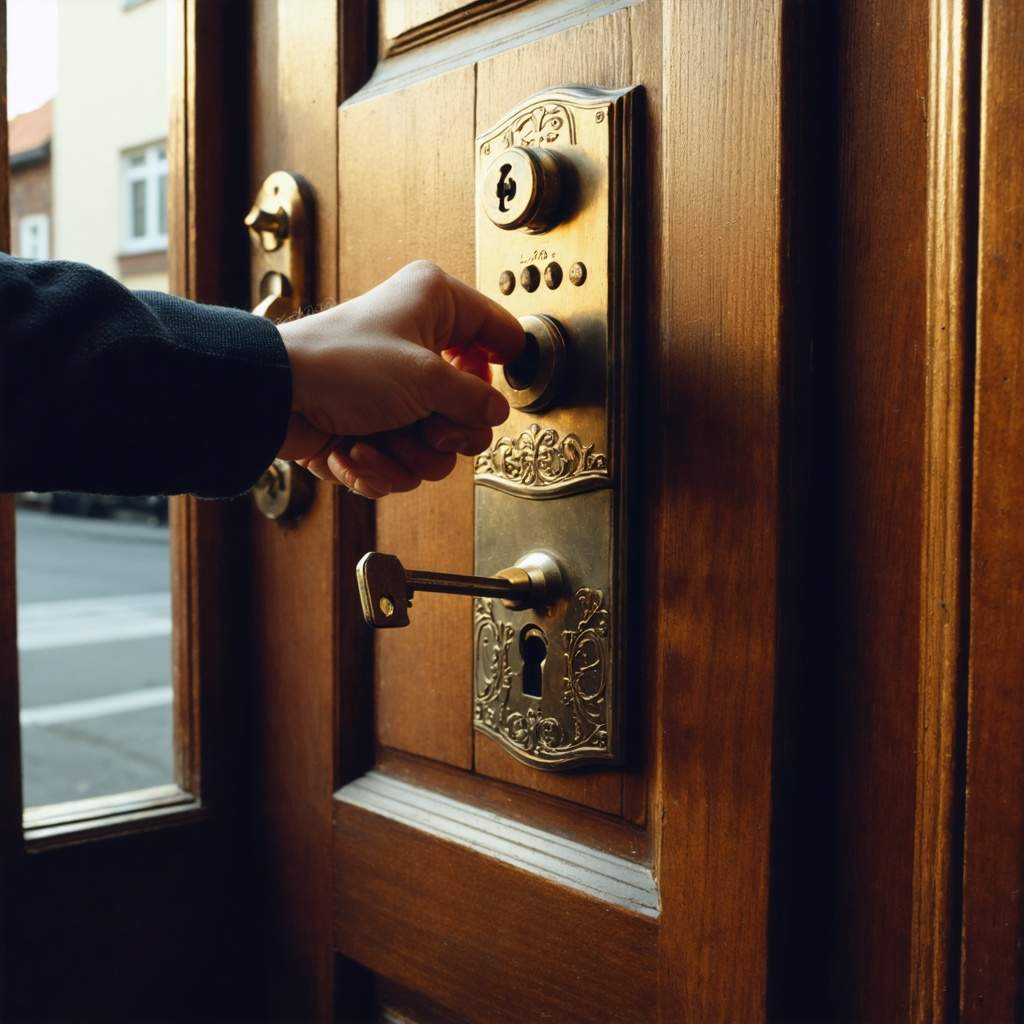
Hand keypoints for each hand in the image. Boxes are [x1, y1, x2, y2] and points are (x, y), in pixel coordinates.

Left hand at [276, 261, 522, 497]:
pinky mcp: (376, 426)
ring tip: (376, 442)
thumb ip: (474, 401)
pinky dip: (379, 468)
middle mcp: (420, 343)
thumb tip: (495, 415)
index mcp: (435, 305)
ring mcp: (398, 390)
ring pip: (438, 446)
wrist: (273, 399)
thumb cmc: (337, 365)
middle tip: (426, 430)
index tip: (490, 396)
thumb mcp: (425, 378)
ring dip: (406, 456)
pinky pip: (404, 462)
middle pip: (471, 406)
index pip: (497, 333)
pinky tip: (354, 453)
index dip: (501, 369)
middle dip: (444, 433)